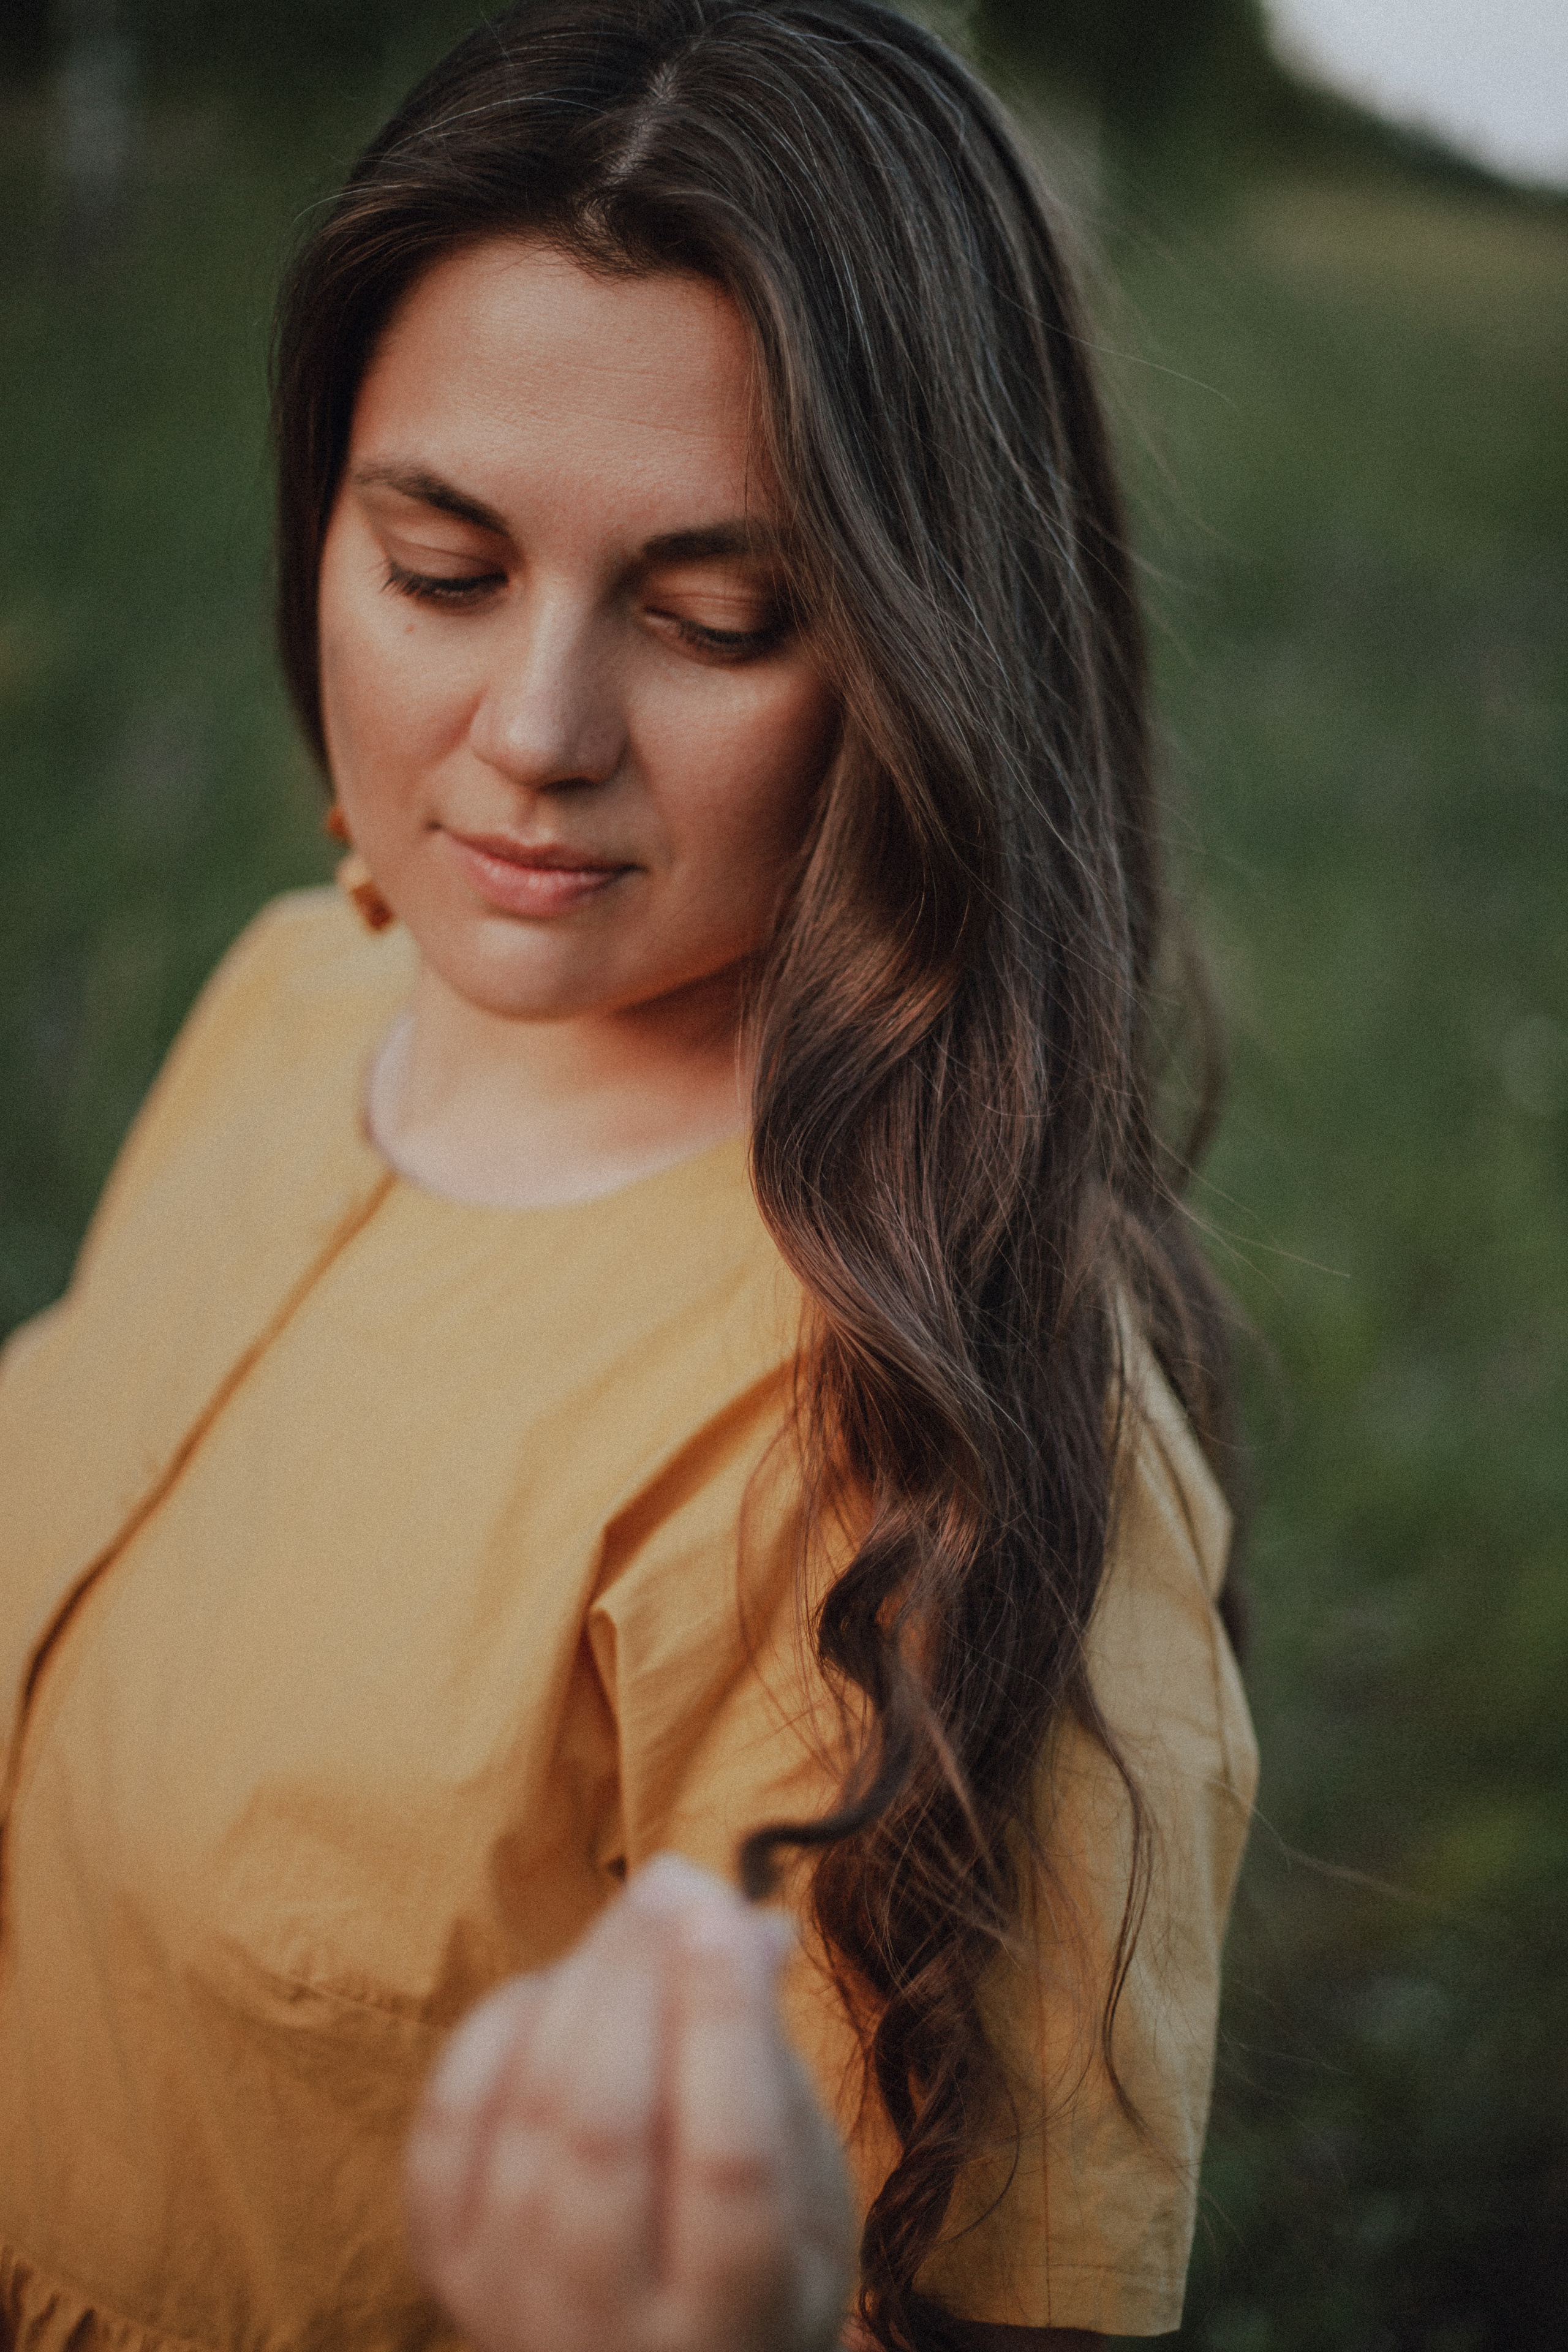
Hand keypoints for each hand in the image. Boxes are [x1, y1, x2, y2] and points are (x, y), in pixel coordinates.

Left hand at [405, 1853, 856, 2351]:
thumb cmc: (757, 2272)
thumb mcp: (811, 2201)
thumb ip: (776, 2065)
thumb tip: (752, 1921)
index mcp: (730, 2321)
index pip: (726, 2166)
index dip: (723, 2028)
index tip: (729, 1916)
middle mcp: (605, 2326)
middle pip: (603, 2132)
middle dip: (638, 1982)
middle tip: (678, 1882)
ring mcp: (506, 2297)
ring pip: (526, 2114)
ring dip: (581, 1983)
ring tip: (639, 1911)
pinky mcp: (443, 2260)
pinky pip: (450, 2121)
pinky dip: (498, 2031)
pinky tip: (556, 1987)